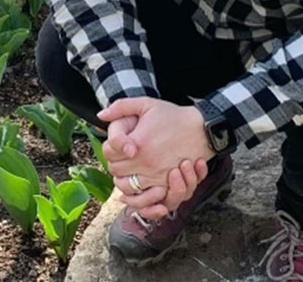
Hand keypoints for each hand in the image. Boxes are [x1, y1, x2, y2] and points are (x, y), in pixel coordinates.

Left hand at [98, 98, 214, 218]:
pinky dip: (138, 198)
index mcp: (138, 142)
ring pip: (127, 187)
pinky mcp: (167, 185)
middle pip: (115, 170)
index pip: (109, 152)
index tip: (117, 144)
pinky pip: (146, 199)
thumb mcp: (146, 103)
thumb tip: (101, 115)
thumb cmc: (173, 116)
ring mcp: (156, 176)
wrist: (201, 128)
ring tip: (127, 172)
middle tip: (121, 157)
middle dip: (115, 163)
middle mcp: (145, 162)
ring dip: (124, 181)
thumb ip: (121, 107)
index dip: (109, 148)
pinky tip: (135, 191)